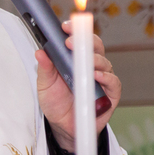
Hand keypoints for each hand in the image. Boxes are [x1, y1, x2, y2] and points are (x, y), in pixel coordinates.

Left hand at [36, 20, 120, 151]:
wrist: (63, 127)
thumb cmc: (56, 103)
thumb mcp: (45, 85)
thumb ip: (44, 68)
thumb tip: (40, 52)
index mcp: (76, 60)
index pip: (80, 40)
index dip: (75, 30)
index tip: (65, 27)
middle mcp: (91, 66)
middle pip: (95, 46)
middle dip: (85, 41)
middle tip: (71, 42)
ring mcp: (102, 79)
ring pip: (104, 62)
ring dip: (94, 59)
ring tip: (84, 61)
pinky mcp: (110, 94)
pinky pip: (113, 82)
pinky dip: (106, 78)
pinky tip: (96, 76)